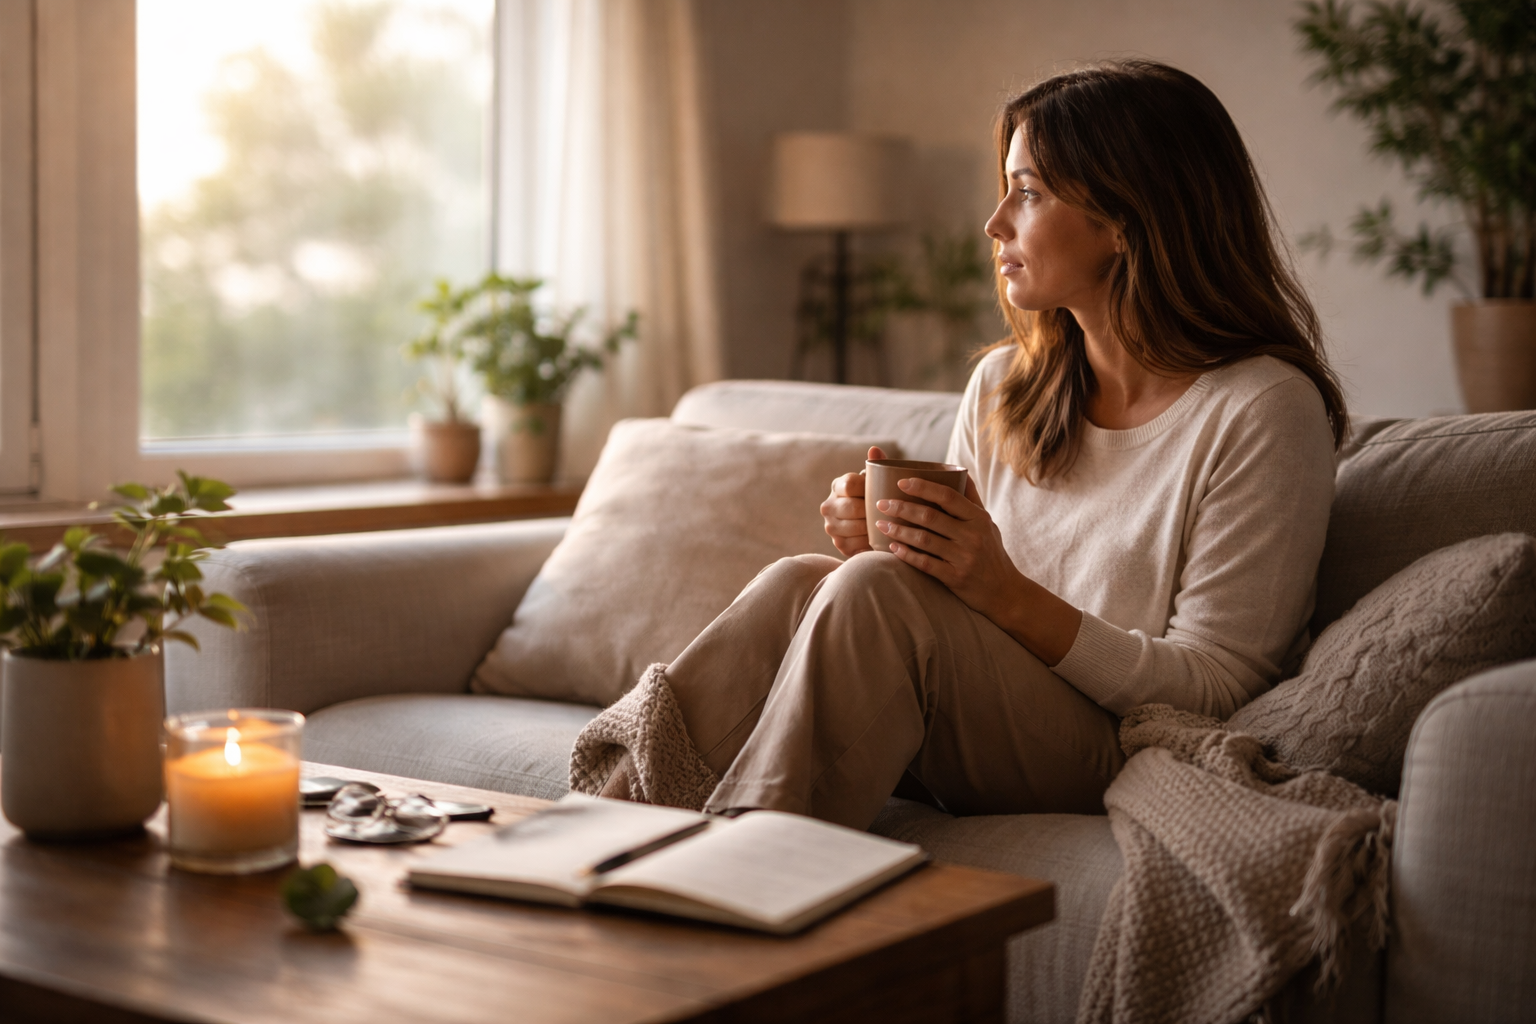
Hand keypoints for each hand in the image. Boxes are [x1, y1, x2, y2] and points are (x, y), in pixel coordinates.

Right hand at [821, 445, 886, 557]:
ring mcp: (831, 527)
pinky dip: (871, 543)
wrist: (871, 526)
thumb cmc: (876, 498)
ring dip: (873, 528)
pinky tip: (881, 538)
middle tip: (890, 512)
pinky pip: (857, 545)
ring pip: (855, 527)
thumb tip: (875, 449)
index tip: (882, 492)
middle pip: (852, 508)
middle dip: (872, 511)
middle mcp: (829, 506)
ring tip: (888, 525)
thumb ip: (877, 466)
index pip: (850, 484)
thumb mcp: (877, 483)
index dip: (867, 489)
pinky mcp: (838, 545)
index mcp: (838, 486)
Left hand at [875, 476, 1082, 664]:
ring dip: (899, 531)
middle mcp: (972, 536)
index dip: (923, 487)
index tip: (901, 482)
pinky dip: (907, 554)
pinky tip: (892, 547)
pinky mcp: (955, 578)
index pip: (948, 496)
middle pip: (931, 517)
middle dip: (902, 508)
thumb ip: (972, 500)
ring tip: (880, 524)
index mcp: (978, 519)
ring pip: (924, 540)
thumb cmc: (991, 553)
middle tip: (881, 503)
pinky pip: (925, 563)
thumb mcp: (987, 524)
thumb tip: (960, 472)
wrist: (1004, 592)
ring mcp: (963, 558)